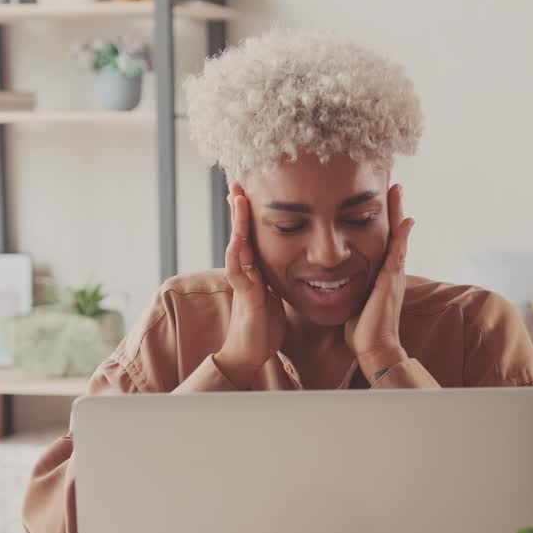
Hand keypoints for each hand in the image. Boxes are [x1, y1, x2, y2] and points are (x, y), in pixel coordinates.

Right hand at [216, 184, 286, 388]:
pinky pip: (239, 270)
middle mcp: (246, 270)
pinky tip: (238, 238)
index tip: (253, 187)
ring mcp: (243, 281)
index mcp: (256, 268)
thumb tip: (297, 262)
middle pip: (241, 231)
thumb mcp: (277, 292)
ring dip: (236, 221)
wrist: (252, 352)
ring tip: (236, 198)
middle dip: (239, 207)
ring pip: (237, 244)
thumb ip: (280, 276)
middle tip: (237, 180)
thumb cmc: (265, 325)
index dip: (252, 211)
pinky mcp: (245, 295)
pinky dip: (238, 252)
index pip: (253, 233)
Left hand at [346, 183, 414, 380]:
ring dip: (398, 213)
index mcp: (382, 275)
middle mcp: (392, 272)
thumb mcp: (355, 300)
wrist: (374, 349)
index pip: (385, 242)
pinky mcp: (390, 282)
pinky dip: (402, 236)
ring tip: (398, 190)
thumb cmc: (362, 329)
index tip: (382, 201)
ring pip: (398, 237)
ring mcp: (394, 276)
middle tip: (394, 185)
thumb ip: (352, 287)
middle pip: (395, 233)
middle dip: (394, 210)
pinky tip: (405, 220)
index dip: (385, 221)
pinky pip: (398, 254)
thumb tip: (335, 280)